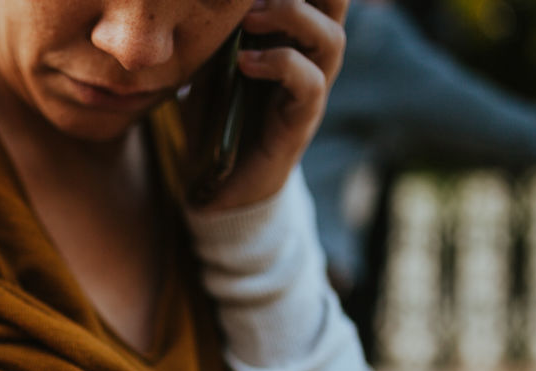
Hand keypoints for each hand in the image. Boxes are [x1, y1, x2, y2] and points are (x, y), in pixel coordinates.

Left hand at [197, 0, 348, 210]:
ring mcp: (311, 88)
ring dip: (293, 17)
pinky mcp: (302, 119)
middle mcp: (310, 59)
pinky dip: (280, 64)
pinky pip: (309, 83)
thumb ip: (215, 40)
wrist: (221, 187)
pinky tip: (245, 62)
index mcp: (291, 39)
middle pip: (336, 5)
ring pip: (331, 38)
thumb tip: (200, 7)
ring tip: (250, 18)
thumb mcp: (207, 72)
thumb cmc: (215, 122)